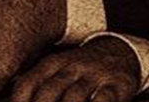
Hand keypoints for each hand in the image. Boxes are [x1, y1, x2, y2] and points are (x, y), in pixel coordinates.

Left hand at [10, 36, 140, 101]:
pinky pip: (103, 100)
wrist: (121, 53)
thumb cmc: (79, 71)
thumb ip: (34, 86)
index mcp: (53, 63)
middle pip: (48, 93)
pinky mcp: (117, 84)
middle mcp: (73, 66)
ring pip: (74, 97)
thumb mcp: (56, 70)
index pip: (27, 84)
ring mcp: (95, 75)